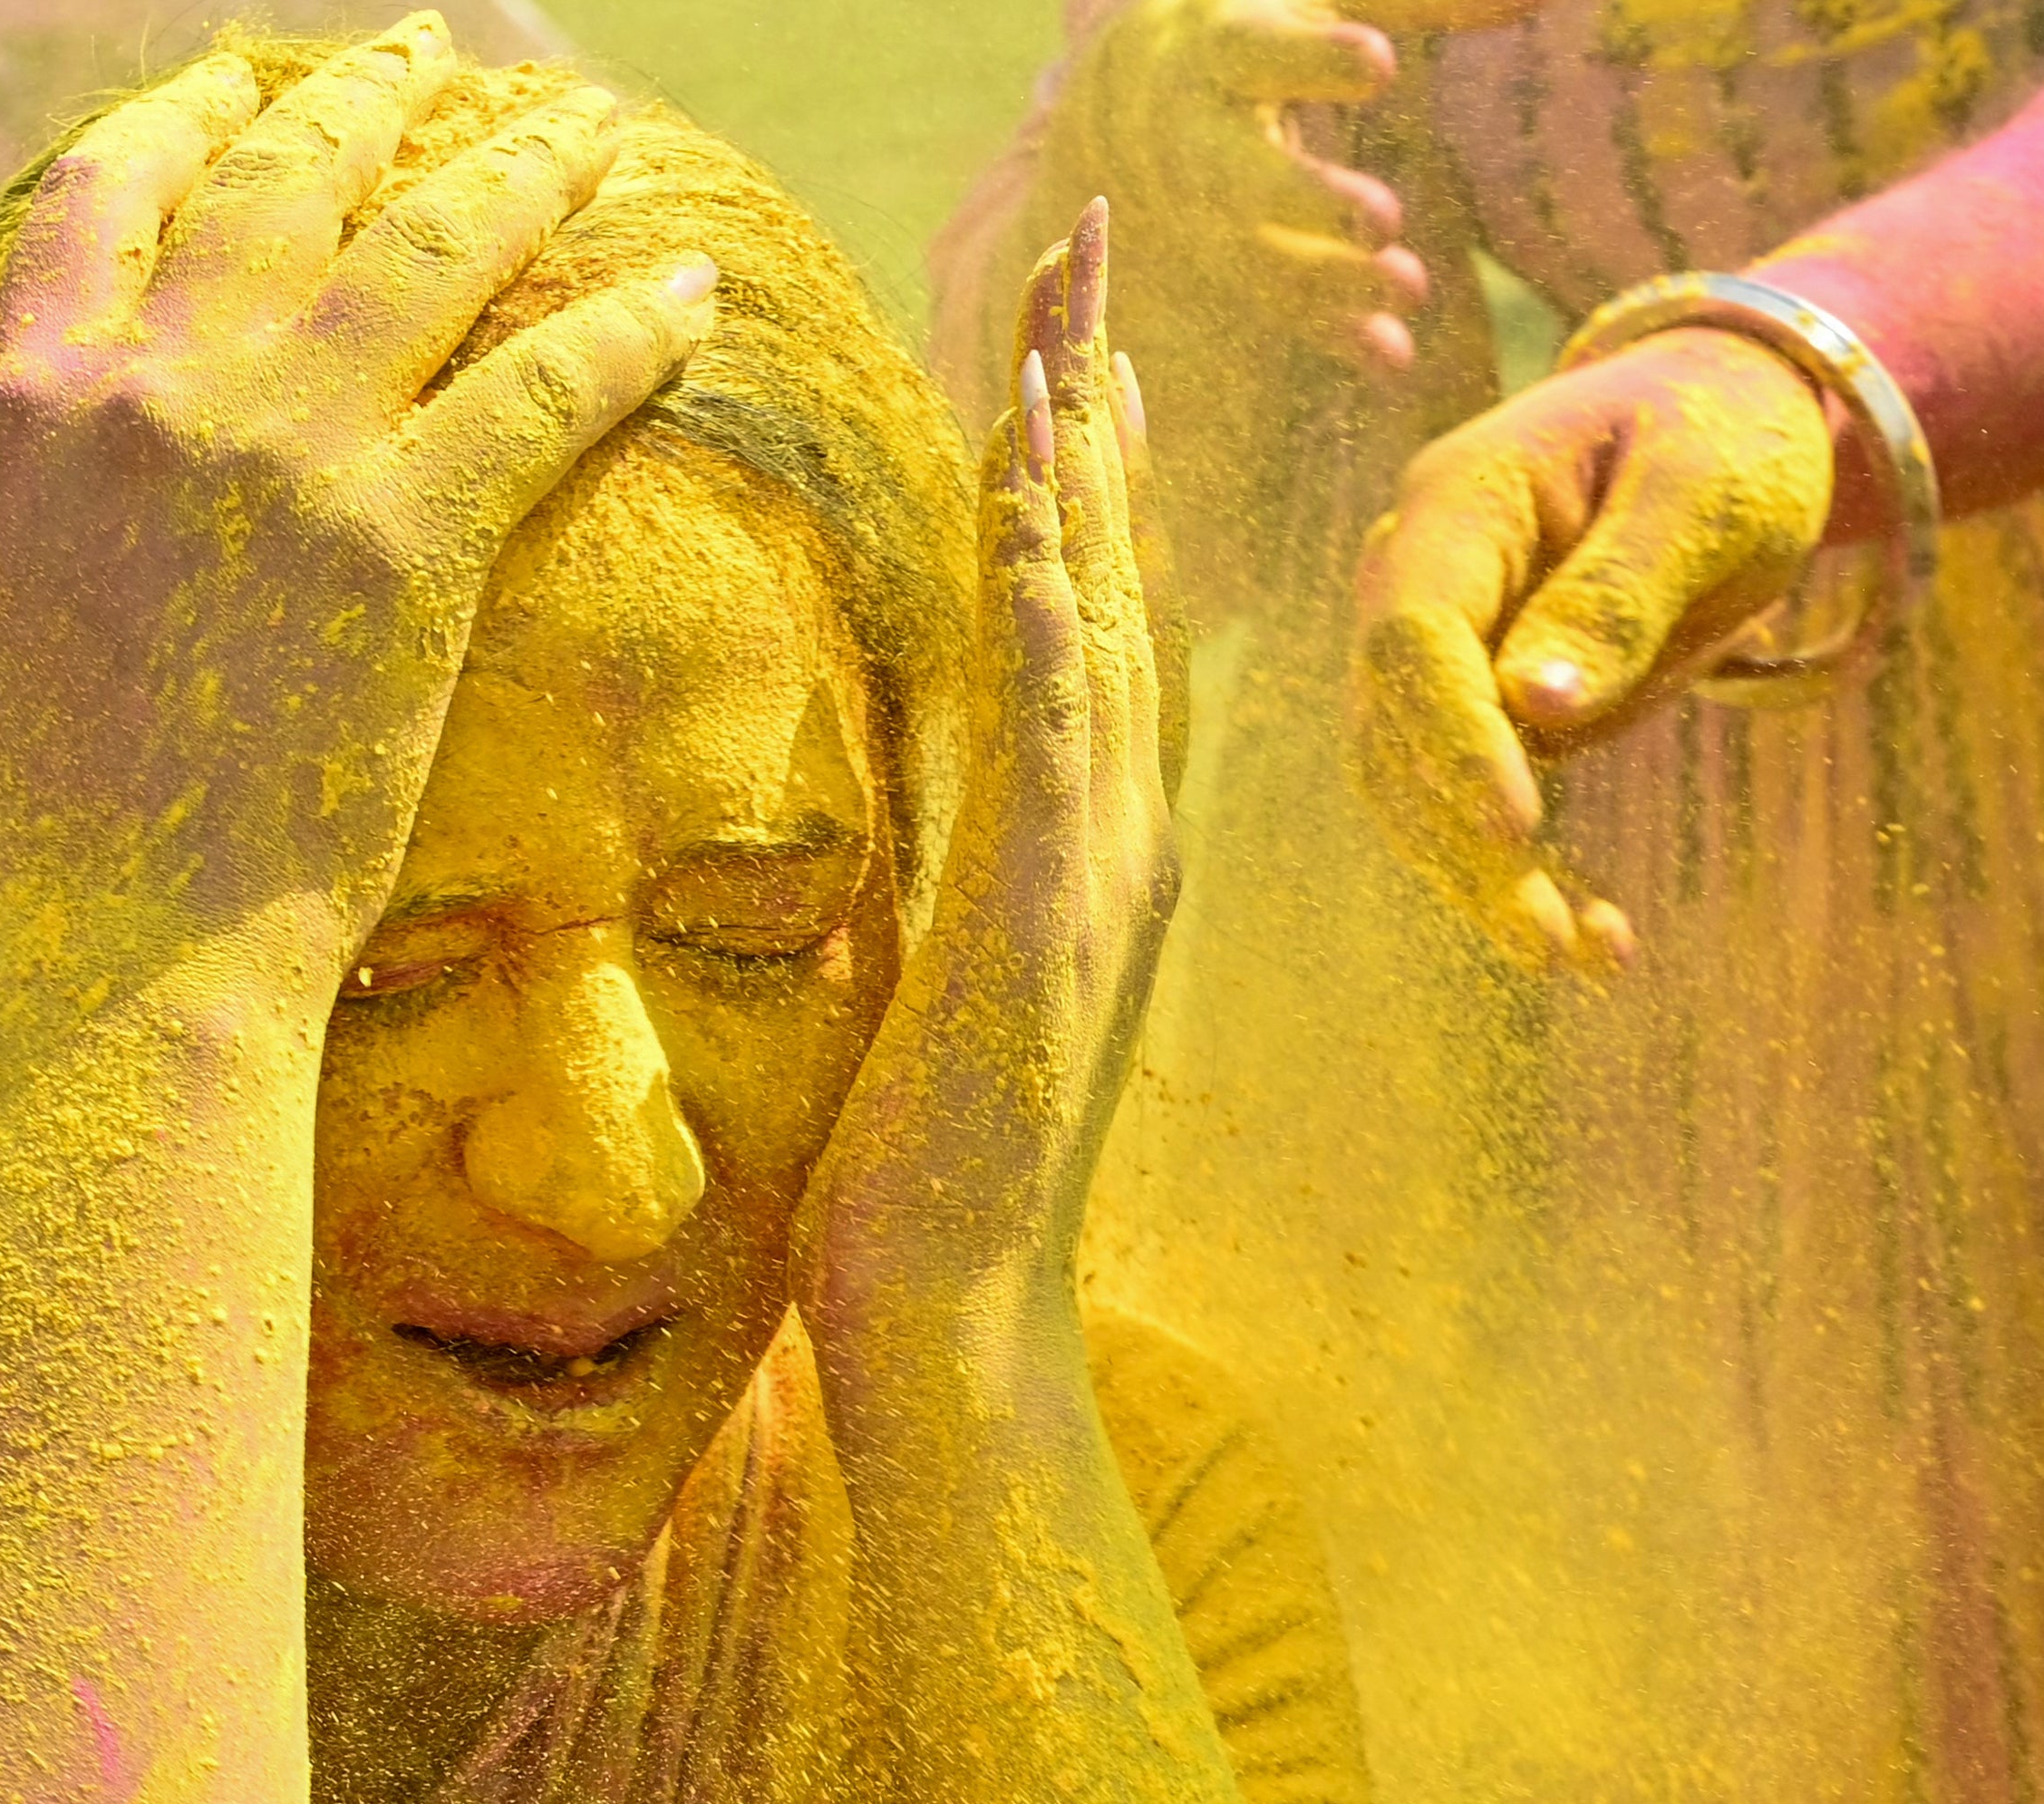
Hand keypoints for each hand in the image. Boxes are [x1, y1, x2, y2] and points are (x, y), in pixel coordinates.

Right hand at [0, 20, 716, 979]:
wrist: (124, 949)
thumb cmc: (6, 826)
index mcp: (34, 403)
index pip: (110, 194)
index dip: (182, 116)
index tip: (238, 78)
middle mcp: (163, 392)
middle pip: (281, 183)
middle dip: (365, 96)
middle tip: (433, 53)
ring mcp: (293, 457)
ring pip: (424, 249)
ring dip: (517, 169)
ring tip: (586, 128)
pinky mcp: (412, 539)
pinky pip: (540, 388)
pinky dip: (623, 329)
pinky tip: (689, 292)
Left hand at [796, 210, 1179, 1353]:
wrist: (953, 1305)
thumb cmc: (928, 1173)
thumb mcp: (946, 989)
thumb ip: (966, 893)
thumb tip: (949, 840)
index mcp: (1086, 844)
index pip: (1095, 620)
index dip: (1086, 476)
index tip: (1073, 347)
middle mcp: (1116, 835)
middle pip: (1115, 578)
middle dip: (1094, 411)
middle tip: (1091, 257)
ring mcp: (1095, 874)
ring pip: (1100, 625)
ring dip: (1078, 472)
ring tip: (1063, 325)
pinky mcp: (1046, 920)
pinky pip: (1057, 739)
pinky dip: (1056, 621)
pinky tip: (1040, 521)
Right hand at [1045, 0, 1535, 375]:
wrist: (1129, 107)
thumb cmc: (1256, 29)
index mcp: (1217, 46)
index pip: (1253, 51)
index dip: (1310, 61)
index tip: (1381, 66)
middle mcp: (1198, 138)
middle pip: (1238, 174)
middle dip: (1305, 200)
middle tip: (1382, 219)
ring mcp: (1209, 215)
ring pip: (1258, 257)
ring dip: (1330, 283)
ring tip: (1410, 289)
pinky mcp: (1231, 268)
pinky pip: (1278, 310)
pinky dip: (1334, 333)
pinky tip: (1393, 358)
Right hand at [1350, 326, 1836, 969]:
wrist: (1730, 421)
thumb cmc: (1726, 435)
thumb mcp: (1704, 491)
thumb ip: (1621, 588)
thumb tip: (1537, 707)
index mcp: (1459, 504)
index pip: (1414, 636)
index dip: (1451, 737)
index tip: (1516, 825)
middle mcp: (1418, 583)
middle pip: (1400, 734)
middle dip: (1465, 844)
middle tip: (1544, 937)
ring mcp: (1443, 656)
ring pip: (1421, 795)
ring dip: (1488, 885)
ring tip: (1581, 956)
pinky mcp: (1482, 716)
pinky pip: (1479, 811)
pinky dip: (1531, 880)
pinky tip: (1599, 946)